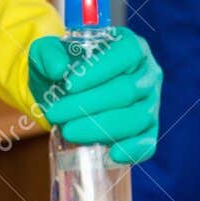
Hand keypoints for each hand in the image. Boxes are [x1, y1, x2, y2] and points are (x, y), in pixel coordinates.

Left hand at [27, 27, 160, 163]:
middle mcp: (147, 73)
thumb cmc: (63, 66)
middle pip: (126, 90)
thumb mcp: (48, 52)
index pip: (124, 55)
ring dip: (101, 128)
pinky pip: (147, 142)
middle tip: (55, 113)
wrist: (66, 90)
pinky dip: (133, 150)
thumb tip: (57, 69)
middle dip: (89, 104)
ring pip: (136, 118)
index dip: (98, 71)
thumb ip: (48, 54)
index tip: (68, 85)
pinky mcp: (148, 129)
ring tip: (68, 131)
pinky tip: (111, 154)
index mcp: (131, 46)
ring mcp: (151, 103)